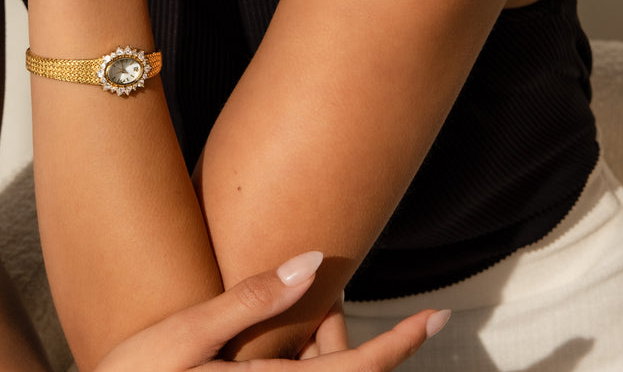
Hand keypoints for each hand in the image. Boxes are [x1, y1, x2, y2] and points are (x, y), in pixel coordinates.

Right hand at [93, 251, 448, 371]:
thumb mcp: (184, 335)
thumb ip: (249, 301)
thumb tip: (311, 262)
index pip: (355, 370)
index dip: (401, 345)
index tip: (437, 317)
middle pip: (339, 371)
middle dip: (341, 328)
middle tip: (319, 286)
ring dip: (318, 344)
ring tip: (294, 308)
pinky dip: (298, 359)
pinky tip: (273, 338)